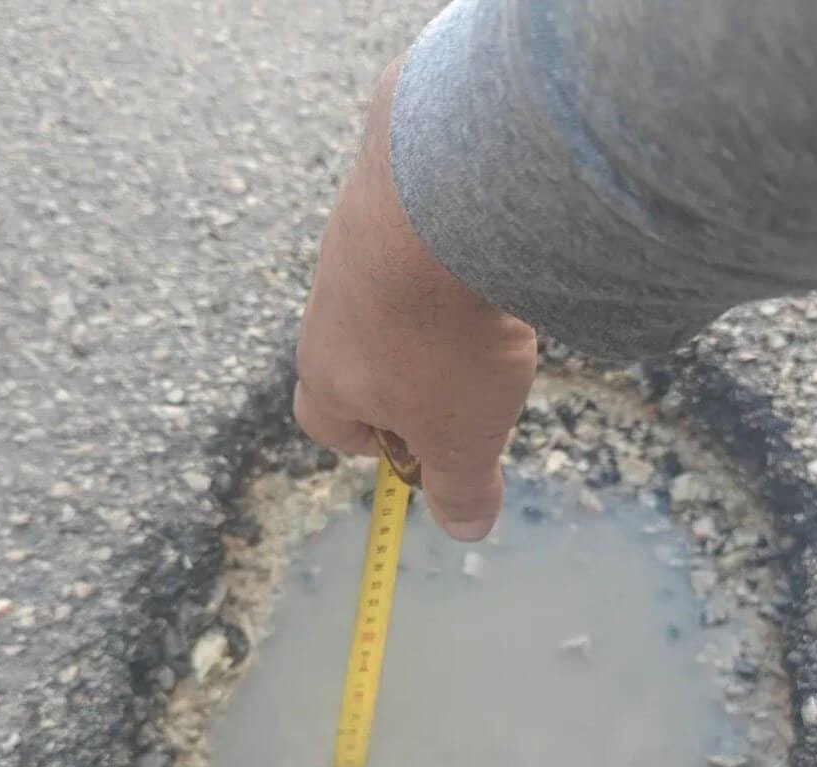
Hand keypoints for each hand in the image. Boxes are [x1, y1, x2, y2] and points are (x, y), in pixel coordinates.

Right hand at [295, 59, 537, 540]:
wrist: (438, 195)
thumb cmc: (440, 339)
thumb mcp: (462, 434)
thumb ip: (460, 485)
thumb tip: (465, 531)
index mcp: (327, 374)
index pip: (326, 424)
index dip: (372, 445)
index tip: (424, 442)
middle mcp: (328, 307)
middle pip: (360, 357)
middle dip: (412, 376)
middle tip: (468, 379)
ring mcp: (352, 241)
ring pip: (389, 295)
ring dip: (433, 313)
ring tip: (486, 315)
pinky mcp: (388, 185)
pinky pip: (414, 237)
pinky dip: (448, 254)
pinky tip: (490, 254)